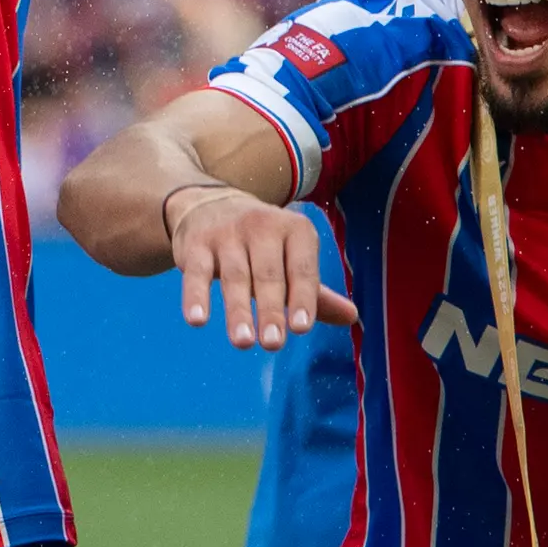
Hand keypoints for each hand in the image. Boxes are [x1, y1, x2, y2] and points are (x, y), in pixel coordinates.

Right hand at [166, 182, 351, 351]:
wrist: (209, 203)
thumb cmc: (261, 244)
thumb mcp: (291, 257)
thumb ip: (314, 290)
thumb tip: (352, 317)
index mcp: (294, 230)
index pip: (302, 268)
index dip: (303, 298)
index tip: (301, 328)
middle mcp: (261, 226)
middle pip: (268, 275)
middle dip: (270, 310)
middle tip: (273, 343)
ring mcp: (226, 234)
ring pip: (234, 276)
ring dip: (237, 310)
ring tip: (243, 341)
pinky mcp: (196, 244)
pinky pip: (195, 272)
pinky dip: (195, 296)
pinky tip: (197, 320)